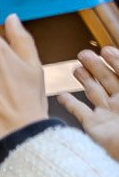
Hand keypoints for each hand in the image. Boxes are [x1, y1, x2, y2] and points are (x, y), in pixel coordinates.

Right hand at [61, 46, 118, 162]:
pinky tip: (62, 96)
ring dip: (84, 79)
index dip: (115, 60)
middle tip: (84, 54)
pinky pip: (80, 112)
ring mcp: (107, 114)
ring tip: (76, 69)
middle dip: (95, 65)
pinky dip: (69, 103)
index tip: (104, 49)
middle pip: (107, 79)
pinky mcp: (94, 126)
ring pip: (93, 92)